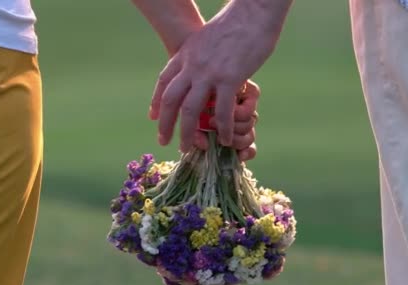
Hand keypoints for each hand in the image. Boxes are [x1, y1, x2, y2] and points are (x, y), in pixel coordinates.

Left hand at [148, 0, 289, 151]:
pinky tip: (224, 140)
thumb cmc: (236, 22)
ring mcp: (209, 73)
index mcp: (185, 54)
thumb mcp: (206, 37)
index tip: (154, 117)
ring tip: (188, 149)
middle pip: (171, 100)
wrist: (253, 11)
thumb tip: (198, 62)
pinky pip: (222, 112)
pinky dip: (222, 129)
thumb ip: (198, 53)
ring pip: (190, 110)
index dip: (157, 102)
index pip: (164, 82)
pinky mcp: (230, 79)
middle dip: (165, 124)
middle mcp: (192, 65)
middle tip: (163, 141)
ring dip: (187, 133)